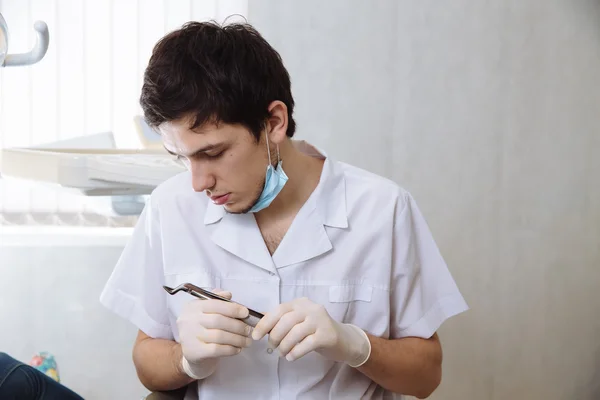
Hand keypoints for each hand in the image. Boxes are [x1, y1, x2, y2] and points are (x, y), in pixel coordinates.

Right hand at [177, 289, 252, 379]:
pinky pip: (217, 349)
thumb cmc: (203, 329)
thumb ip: (217, 301)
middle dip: (237, 325)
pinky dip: (230, 349)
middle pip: (218, 320)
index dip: (232, 308)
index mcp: (193, 307)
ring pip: (219, 336)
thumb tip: (228, 294)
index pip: (214, 304)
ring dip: (237, 339)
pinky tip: (238, 349)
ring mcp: (189, 337)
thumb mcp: (207, 312)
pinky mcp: (194, 352)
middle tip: (249, 330)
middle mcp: (189, 320)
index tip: (246, 313)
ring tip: (247, 341)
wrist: (191, 355)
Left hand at [251, 297, 370, 366]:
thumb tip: (259, 323)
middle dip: (275, 336)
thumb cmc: (316, 330)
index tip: (256, 336)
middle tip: (272, 346)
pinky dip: (295, 352)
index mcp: (301, 303)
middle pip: (286, 321)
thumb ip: (282, 320)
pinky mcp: (327, 335)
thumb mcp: (299, 321)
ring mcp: (320, 321)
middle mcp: (311, 308)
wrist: (343, 339)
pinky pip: (306, 344)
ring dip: (284, 346)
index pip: (278, 310)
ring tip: (282, 353)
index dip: (265, 323)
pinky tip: (291, 357)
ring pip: (295, 333)